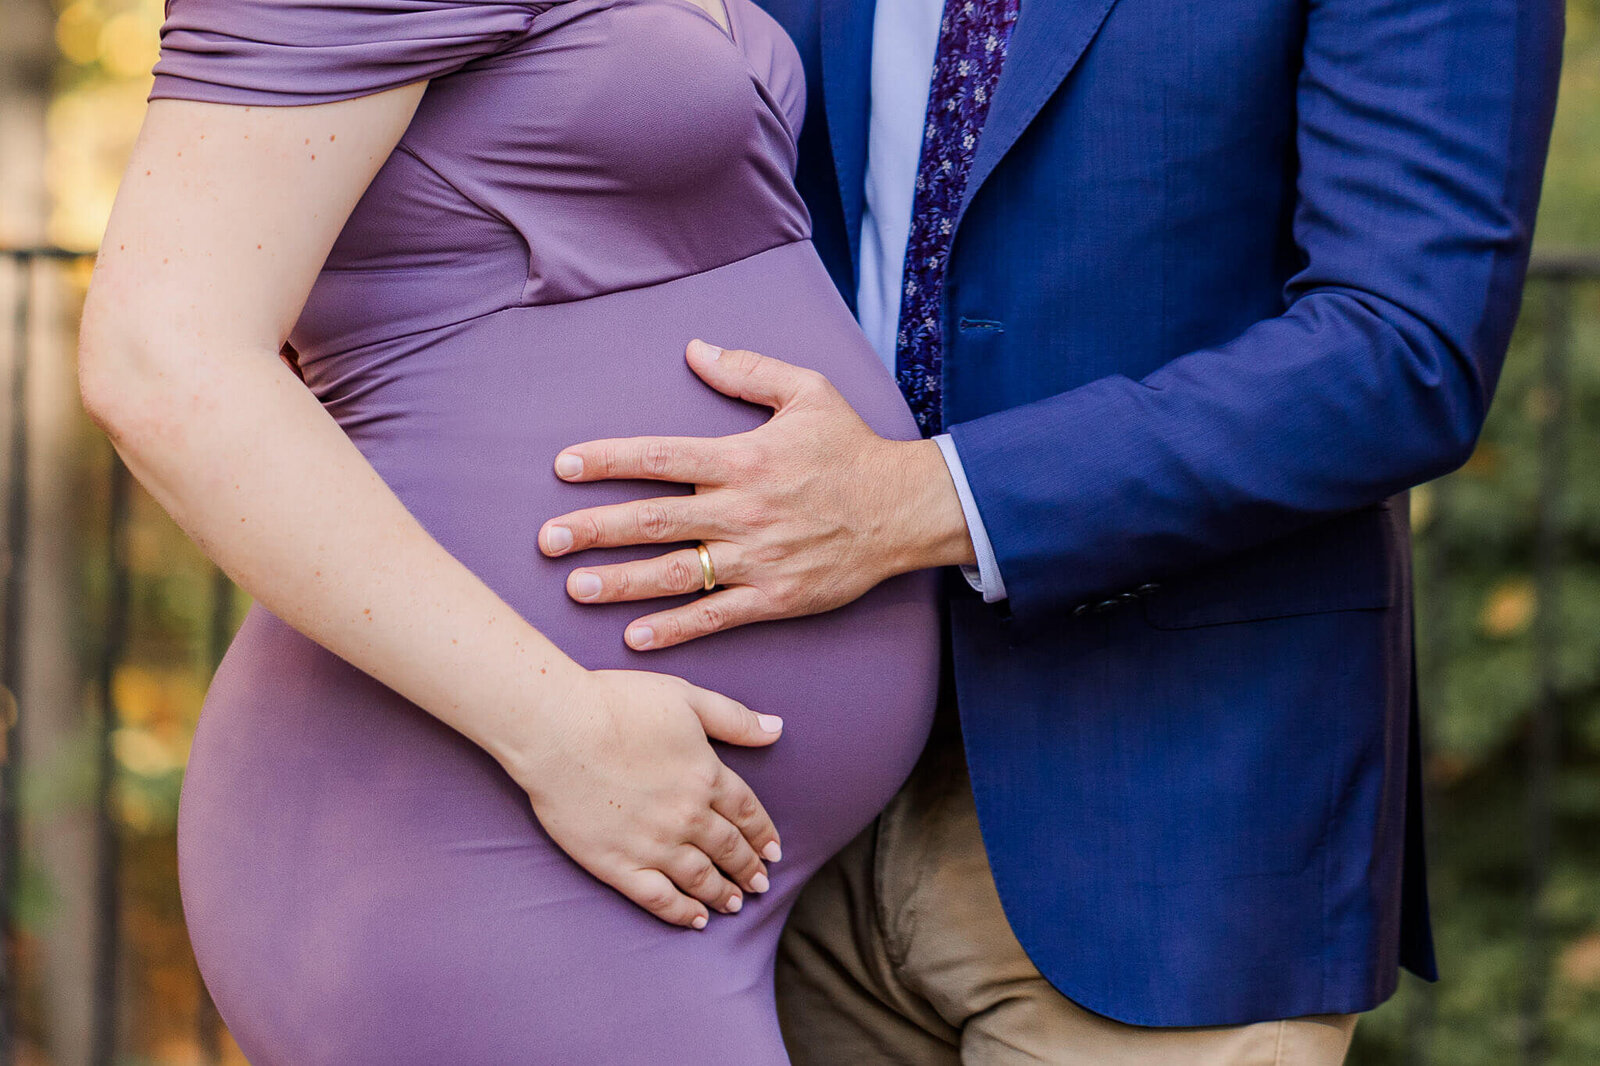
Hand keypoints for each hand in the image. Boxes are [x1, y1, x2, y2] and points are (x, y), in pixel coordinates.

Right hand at [507, 668, 784, 928]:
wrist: (556, 729)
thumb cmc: (616, 704)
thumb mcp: (685, 697)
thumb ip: (734, 718)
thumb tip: (777, 728)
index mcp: (705, 775)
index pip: (746, 813)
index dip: (763, 834)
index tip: (774, 851)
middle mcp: (687, 815)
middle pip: (728, 849)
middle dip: (749, 868)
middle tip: (761, 883)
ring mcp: (653, 844)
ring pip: (700, 878)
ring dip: (722, 894)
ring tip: (736, 904)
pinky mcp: (617, 864)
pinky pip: (659, 898)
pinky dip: (681, 913)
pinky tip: (695, 920)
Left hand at [539, 340, 975, 649]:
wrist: (906, 510)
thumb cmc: (852, 448)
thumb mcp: (808, 391)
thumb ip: (748, 370)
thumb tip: (695, 348)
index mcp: (743, 458)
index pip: (660, 456)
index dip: (608, 460)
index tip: (563, 466)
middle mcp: (743, 509)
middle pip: (653, 519)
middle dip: (594, 529)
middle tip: (545, 540)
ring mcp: (758, 557)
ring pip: (676, 572)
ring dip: (621, 582)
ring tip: (575, 586)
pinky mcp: (775, 597)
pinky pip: (716, 615)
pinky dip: (673, 628)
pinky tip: (632, 636)